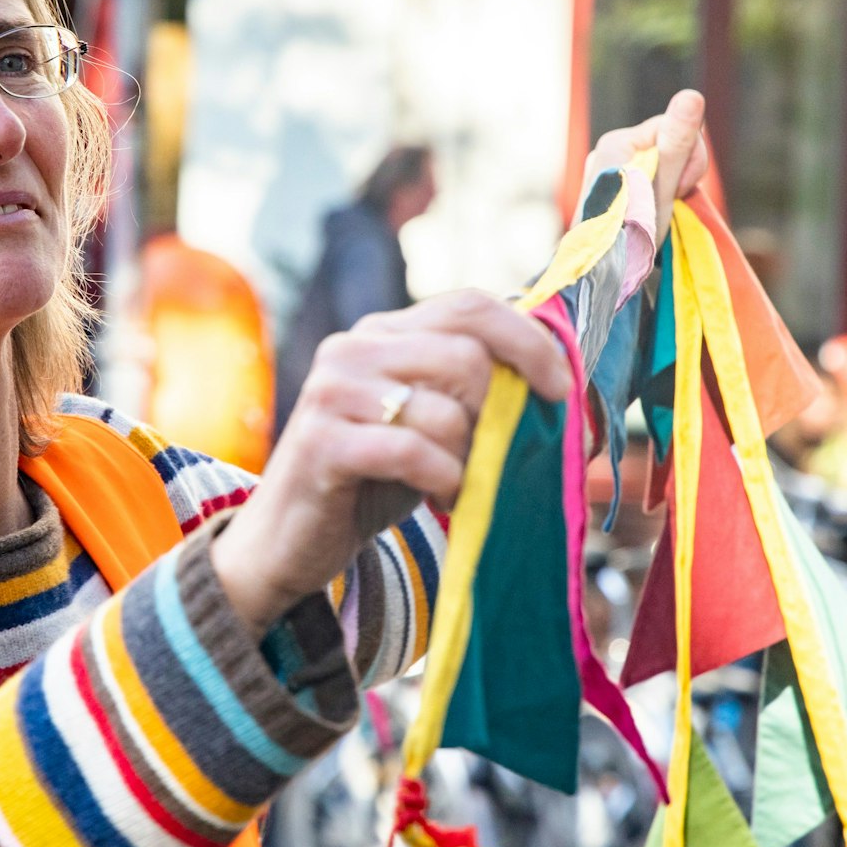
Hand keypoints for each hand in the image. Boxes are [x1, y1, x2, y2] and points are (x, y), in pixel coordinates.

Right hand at [212, 291, 571, 633]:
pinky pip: (413, 451)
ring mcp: (332, 391)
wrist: (287, 541)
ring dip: (466, 459)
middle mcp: (352, 348)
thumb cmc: (370, 481)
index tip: (559, 388)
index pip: (470, 305)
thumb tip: (559, 375)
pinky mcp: (322, 440)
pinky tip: (437, 495)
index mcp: (382, 332)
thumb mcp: (428, 424)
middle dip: (493, 415)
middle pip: (466, 356)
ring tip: (451, 484)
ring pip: (445, 409)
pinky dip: (442, 479)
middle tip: (483, 455)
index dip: (528, 341)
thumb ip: (470, 390)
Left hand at [582, 89, 709, 242]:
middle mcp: (607, 151)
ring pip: (659, 165)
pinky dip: (657, 196)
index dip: (689, 157)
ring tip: (657, 214)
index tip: (680, 189)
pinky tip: (650, 215)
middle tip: (669, 204)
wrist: (598, 277)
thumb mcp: (662, 187)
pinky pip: (647, 180)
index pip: (674, 126)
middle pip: (667, 145)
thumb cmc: (630, 234)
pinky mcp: (611, 189)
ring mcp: (607, 171)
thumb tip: (692, 94)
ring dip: (669, 187)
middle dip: (679, 173)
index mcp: (617, 142)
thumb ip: (677, 142)